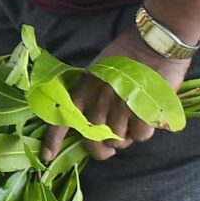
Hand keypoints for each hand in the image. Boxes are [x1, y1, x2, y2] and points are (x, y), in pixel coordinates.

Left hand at [45, 31, 193, 162]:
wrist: (152, 44)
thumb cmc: (125, 55)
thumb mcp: (96, 72)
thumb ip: (90, 96)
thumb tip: (92, 123)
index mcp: (82, 91)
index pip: (62, 120)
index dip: (53, 141)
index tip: (47, 156)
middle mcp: (97, 103)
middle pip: (94, 142)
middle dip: (103, 149)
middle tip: (111, 146)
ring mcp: (119, 108)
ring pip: (119, 141)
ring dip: (126, 138)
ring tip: (132, 123)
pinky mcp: (141, 112)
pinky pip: (139, 136)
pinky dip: (143, 132)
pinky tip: (146, 119)